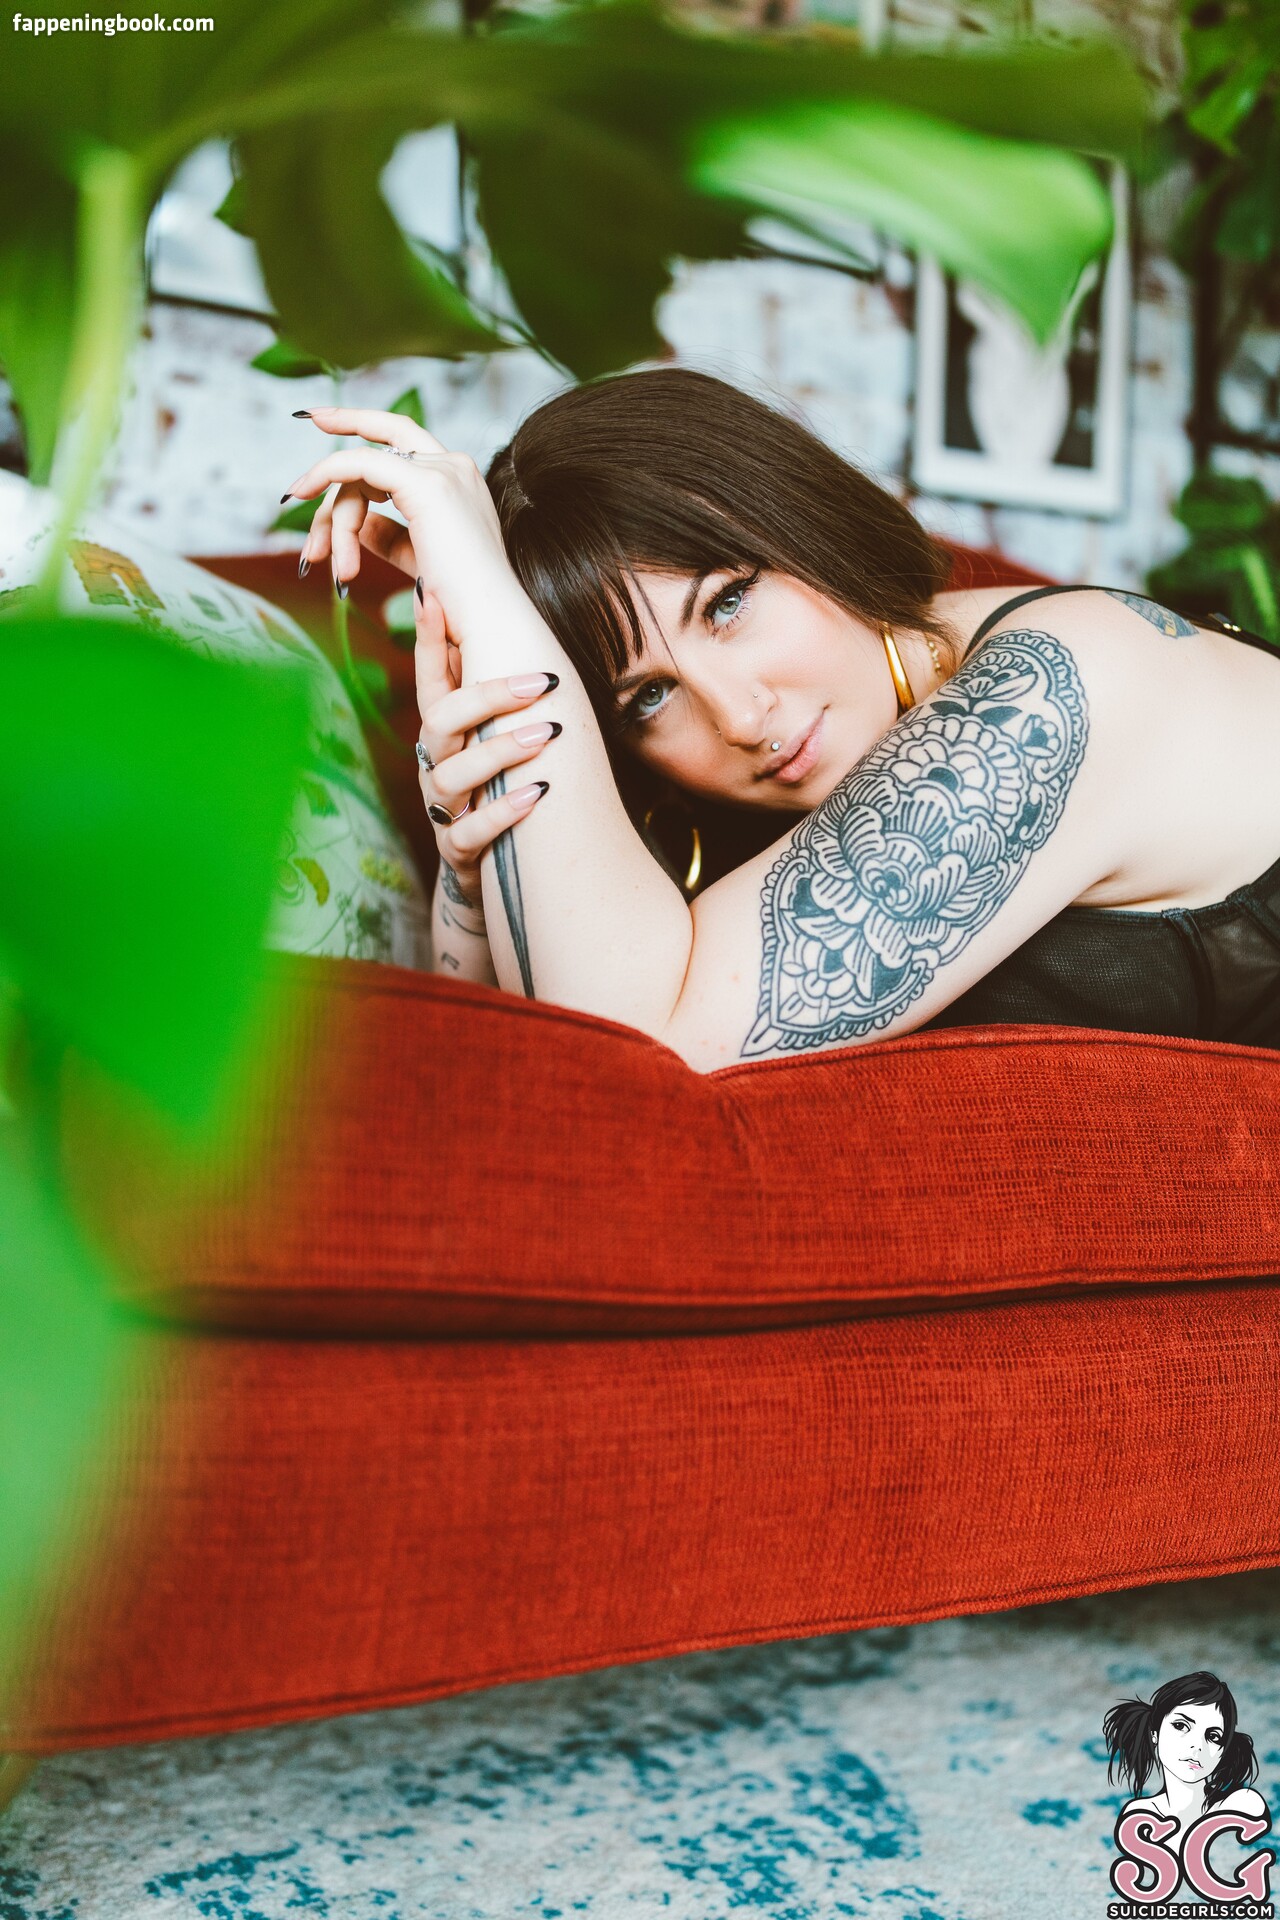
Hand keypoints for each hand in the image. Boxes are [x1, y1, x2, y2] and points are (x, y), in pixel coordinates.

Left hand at [285, 406, 521, 641]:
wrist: (488, 621)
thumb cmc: (462, 602)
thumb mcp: (420, 560)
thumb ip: (390, 536)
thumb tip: (360, 525)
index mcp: (459, 481)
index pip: (403, 445)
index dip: (364, 425)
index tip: (322, 419)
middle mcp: (454, 466)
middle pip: (381, 444)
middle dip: (343, 434)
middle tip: (310, 490)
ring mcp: (441, 472)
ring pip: (361, 470)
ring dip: (334, 520)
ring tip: (334, 568)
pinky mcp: (424, 485)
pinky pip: (357, 466)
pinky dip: (324, 475)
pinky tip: (300, 492)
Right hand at [412, 583, 558, 908]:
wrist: (492, 874)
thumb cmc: (499, 789)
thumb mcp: (492, 739)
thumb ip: (496, 692)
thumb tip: (515, 622)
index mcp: (443, 732)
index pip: (430, 677)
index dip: (426, 637)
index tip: (435, 594)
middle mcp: (436, 764)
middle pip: (440, 720)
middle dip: (489, 695)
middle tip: (543, 681)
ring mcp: (443, 808)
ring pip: (453, 774)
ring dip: (501, 751)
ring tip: (546, 735)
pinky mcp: (459, 850)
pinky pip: (470, 832)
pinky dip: (504, 812)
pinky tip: (538, 795)